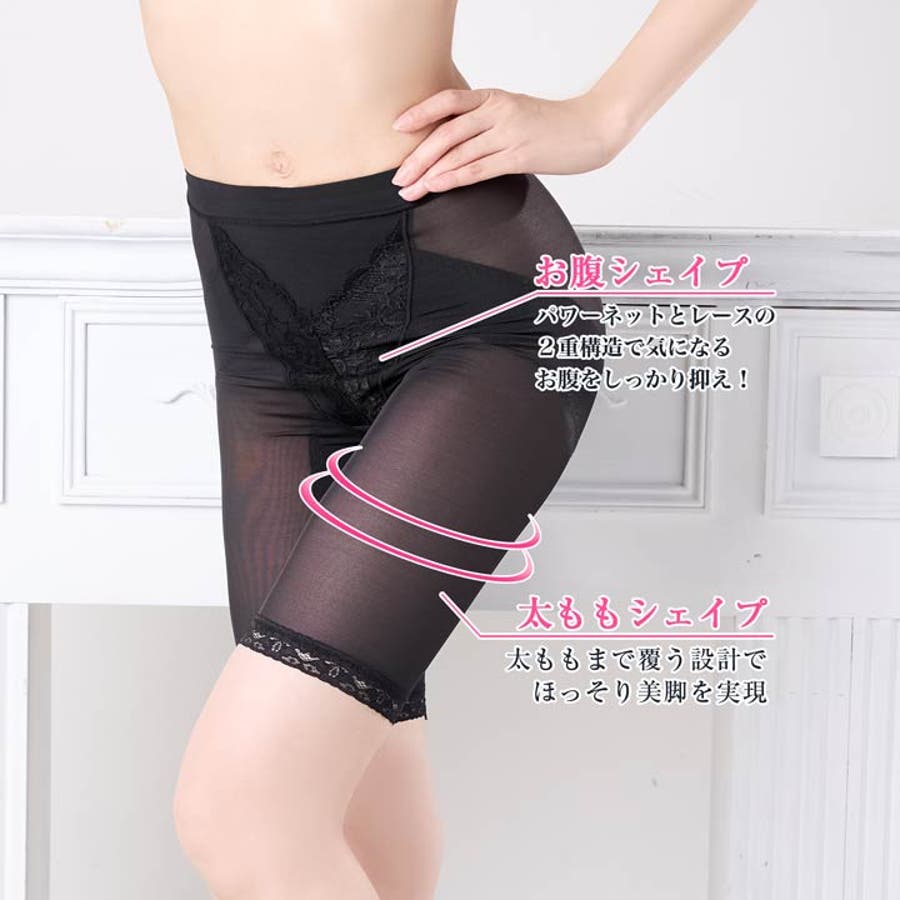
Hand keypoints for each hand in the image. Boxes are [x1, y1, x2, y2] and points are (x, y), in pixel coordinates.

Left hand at [390, 87, 630, 199]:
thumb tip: (456, 146)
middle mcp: (498, 111)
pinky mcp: (520, 156)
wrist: (592, 130)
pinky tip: (436, 186)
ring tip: (410, 190)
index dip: (420, 113)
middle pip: (446, 133)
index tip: (397, 127)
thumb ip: (487, 124)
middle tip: (397, 177)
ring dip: (429, 174)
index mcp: (494, 97)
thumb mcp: (515, 115)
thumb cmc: (553, 126)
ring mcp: (509, 133)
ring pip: (458, 153)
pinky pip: (478, 168)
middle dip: (417, 157)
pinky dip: (453, 178)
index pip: (448, 101)